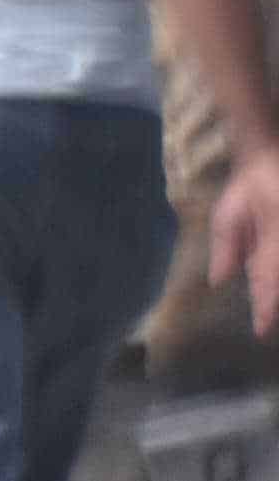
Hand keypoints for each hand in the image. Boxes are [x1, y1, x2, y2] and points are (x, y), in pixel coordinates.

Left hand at [208, 142, 278, 337]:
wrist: (270, 162)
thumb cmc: (247, 189)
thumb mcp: (227, 214)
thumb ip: (227, 248)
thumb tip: (220, 281)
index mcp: (274, 235)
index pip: (269, 280)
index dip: (265, 308)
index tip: (260, 330)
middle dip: (274, 303)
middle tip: (266, 329)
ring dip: (274, 290)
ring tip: (266, 317)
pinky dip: (275, 279)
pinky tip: (268, 288)